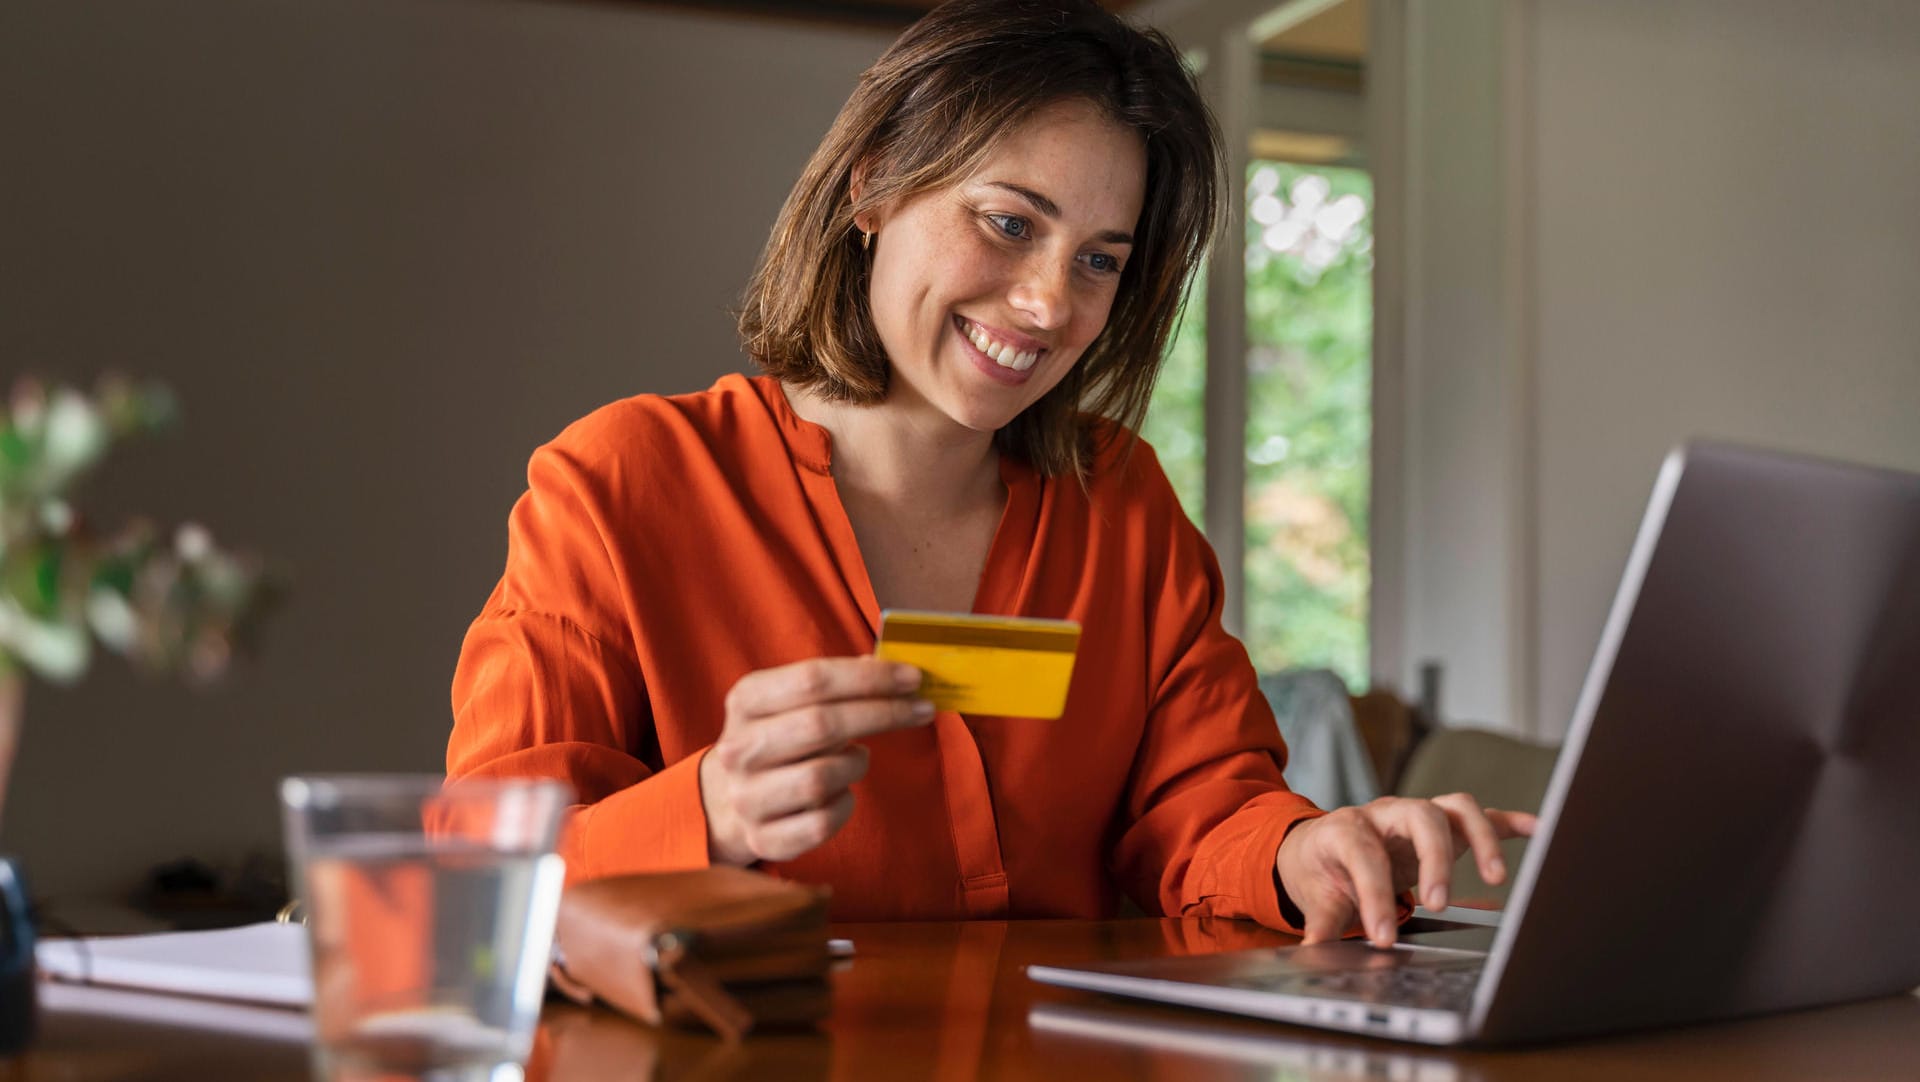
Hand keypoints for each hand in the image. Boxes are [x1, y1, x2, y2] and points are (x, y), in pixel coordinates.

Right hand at [699, 657, 933, 865]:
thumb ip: (838, 684)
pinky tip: (842, 793)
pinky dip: (845, 806)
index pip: (813, 679)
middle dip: (882, 714)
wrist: (731, 799)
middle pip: (821, 724)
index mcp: (746, 701)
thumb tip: (892, 666)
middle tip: (921, 709)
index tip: (913, 677)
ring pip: (821, 778)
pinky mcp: (763, 838)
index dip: (869, 677)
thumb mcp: (792, 702)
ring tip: (858, 758)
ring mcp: (747, 797)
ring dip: (856, 765)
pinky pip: (822, 823)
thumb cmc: (780, 739)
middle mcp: (738, 749)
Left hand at [1273, 794, 1537, 947]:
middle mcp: (1385, 814)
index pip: (1365, 856)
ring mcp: (1418, 816)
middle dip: (1433, 859)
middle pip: (1419, 815)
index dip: (1375, 896)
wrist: (1320, 846)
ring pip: (1456, 807)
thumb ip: (1321, 923)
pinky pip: (1482, 816)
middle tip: (1437, 904)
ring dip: (1480, 838)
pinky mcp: (1444, 826)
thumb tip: (1314, 952)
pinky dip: (1511, 822)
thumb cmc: (1322, 868)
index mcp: (1347, 830)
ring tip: (1496, 877)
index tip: (1384, 936)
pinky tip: (1538, 830)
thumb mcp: (1315, 896)